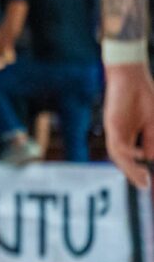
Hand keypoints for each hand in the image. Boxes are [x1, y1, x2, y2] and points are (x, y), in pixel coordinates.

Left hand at [104, 64, 153, 188]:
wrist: (131, 76)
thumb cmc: (142, 95)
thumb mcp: (151, 122)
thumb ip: (150, 140)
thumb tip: (149, 159)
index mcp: (128, 134)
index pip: (131, 156)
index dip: (138, 169)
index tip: (147, 182)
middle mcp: (118, 134)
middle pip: (123, 158)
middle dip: (133, 173)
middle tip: (144, 186)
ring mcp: (114, 129)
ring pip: (118, 154)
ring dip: (129, 167)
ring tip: (142, 179)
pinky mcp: (111, 123)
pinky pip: (117, 141)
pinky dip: (128, 151)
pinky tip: (139, 156)